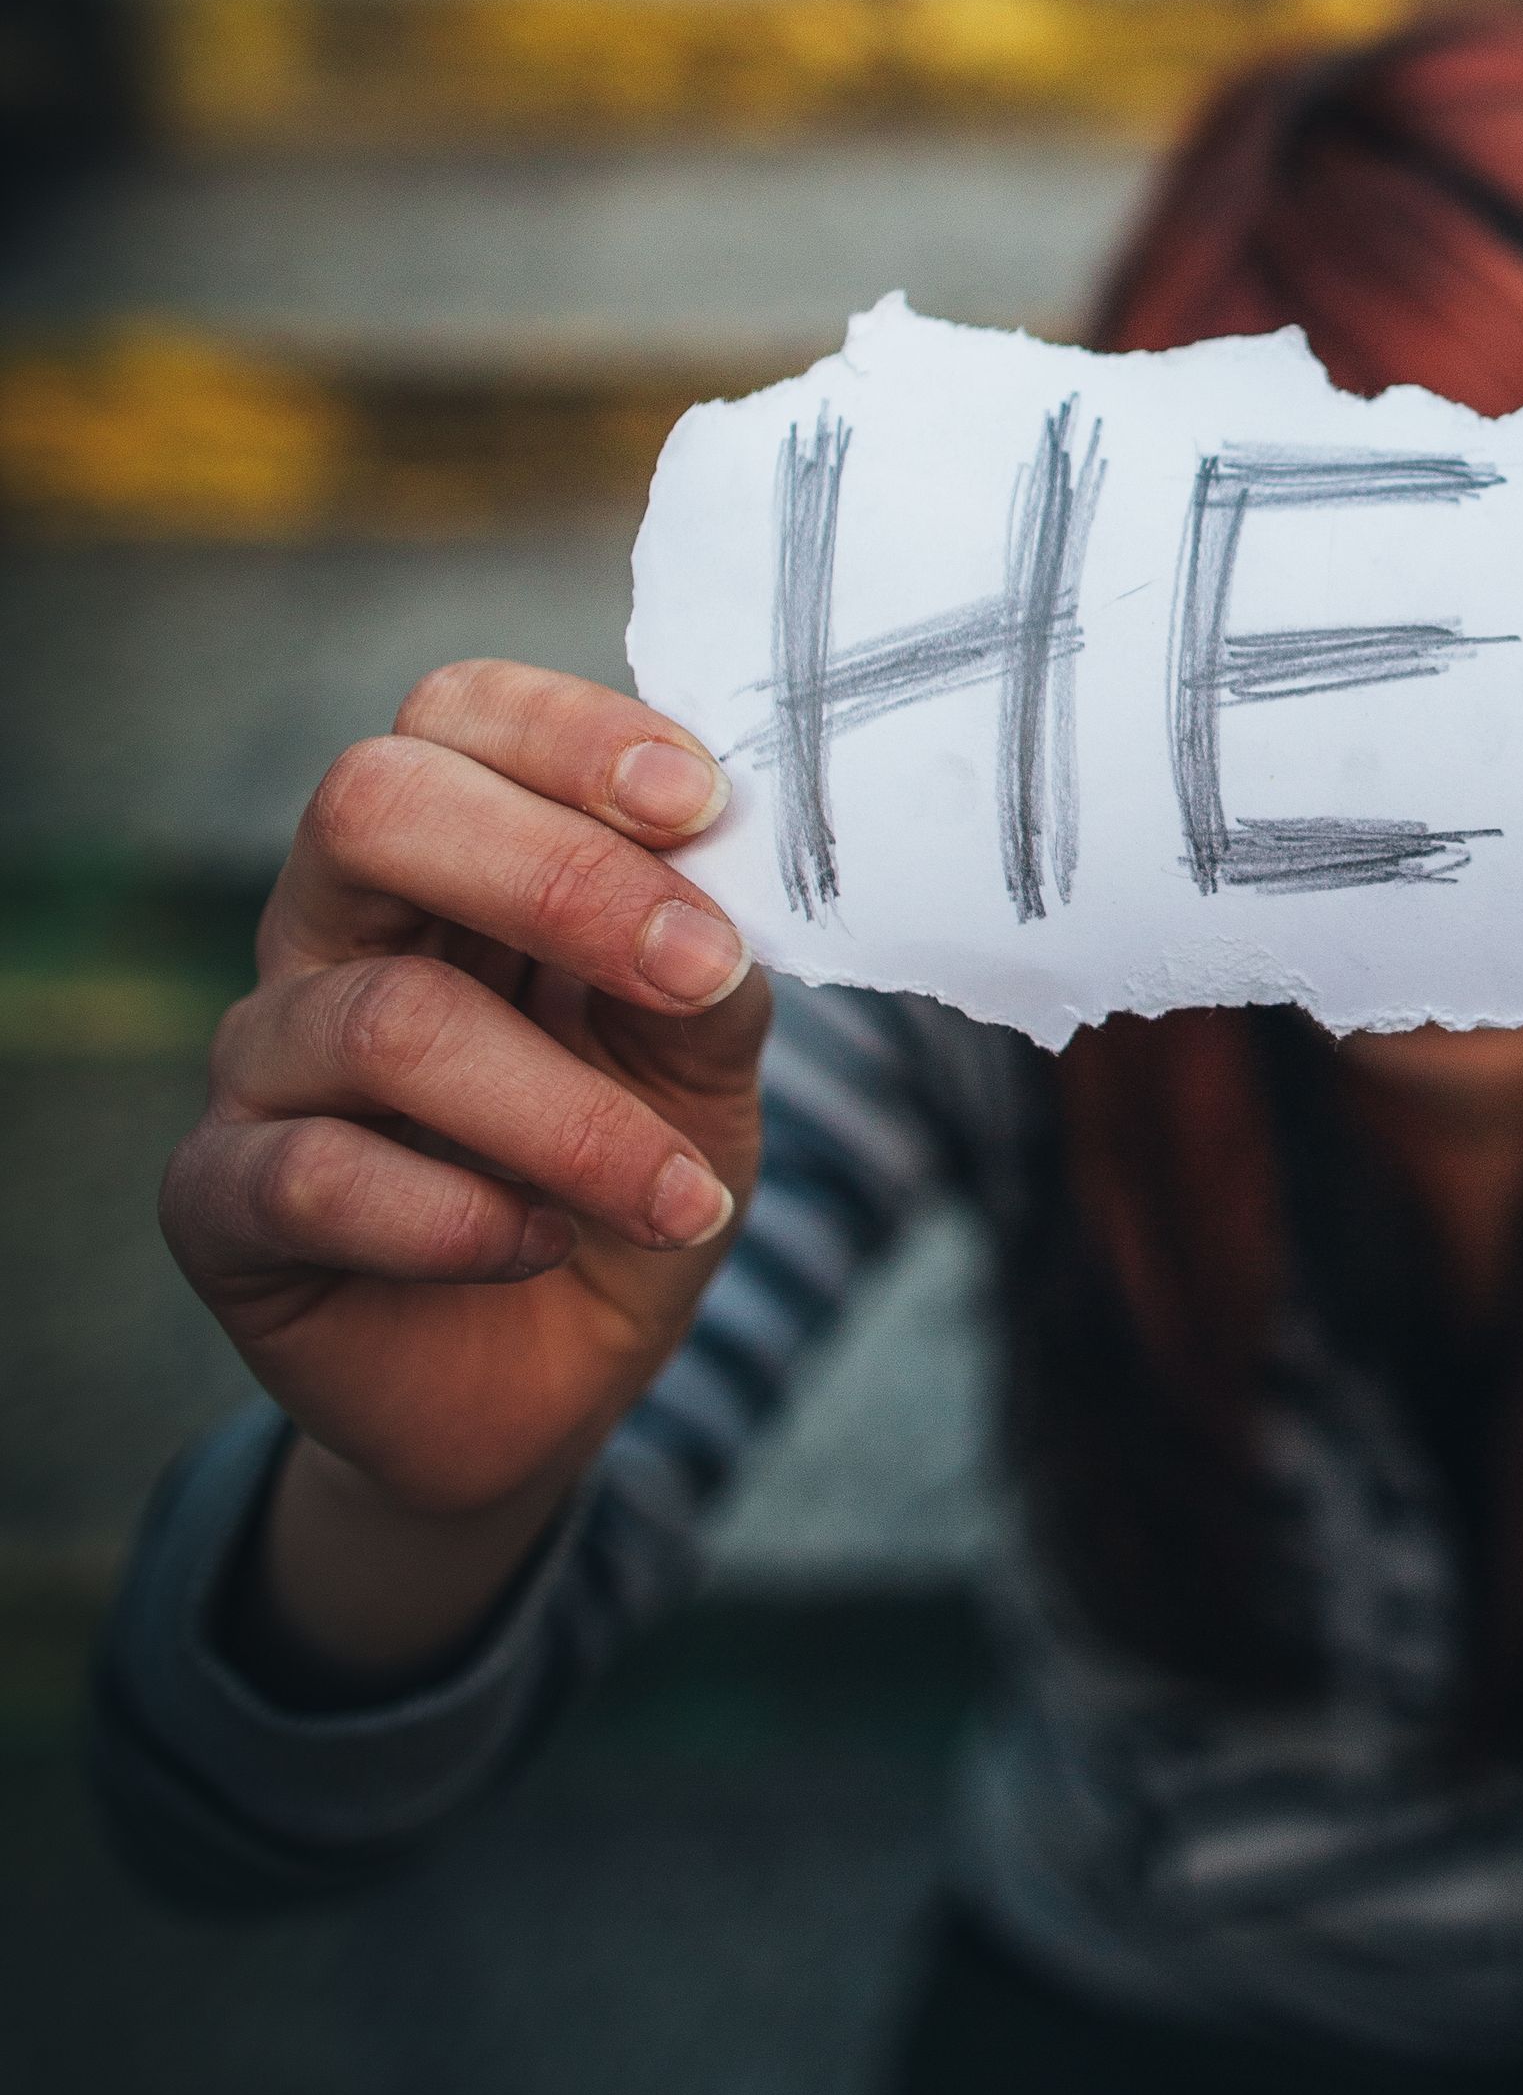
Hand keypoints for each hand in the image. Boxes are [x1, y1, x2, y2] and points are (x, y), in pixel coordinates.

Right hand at [162, 664, 768, 1551]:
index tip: (704, 806)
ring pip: (386, 1022)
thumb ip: (713, 961)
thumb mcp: (702, 1061)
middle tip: (697, 969)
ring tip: (681, 1194)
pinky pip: (317, 1177)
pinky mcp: (217, 1199)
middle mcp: (331, 931)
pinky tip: (543, 1247)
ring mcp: (261, 1060)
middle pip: (373, 803)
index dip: (573, 735)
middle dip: (558, 875)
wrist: (551, 1379)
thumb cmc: (621, 1176)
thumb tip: (733, 883)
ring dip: (569, 1115)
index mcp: (446, 857)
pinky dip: (461, 1219)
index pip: (459, 715)